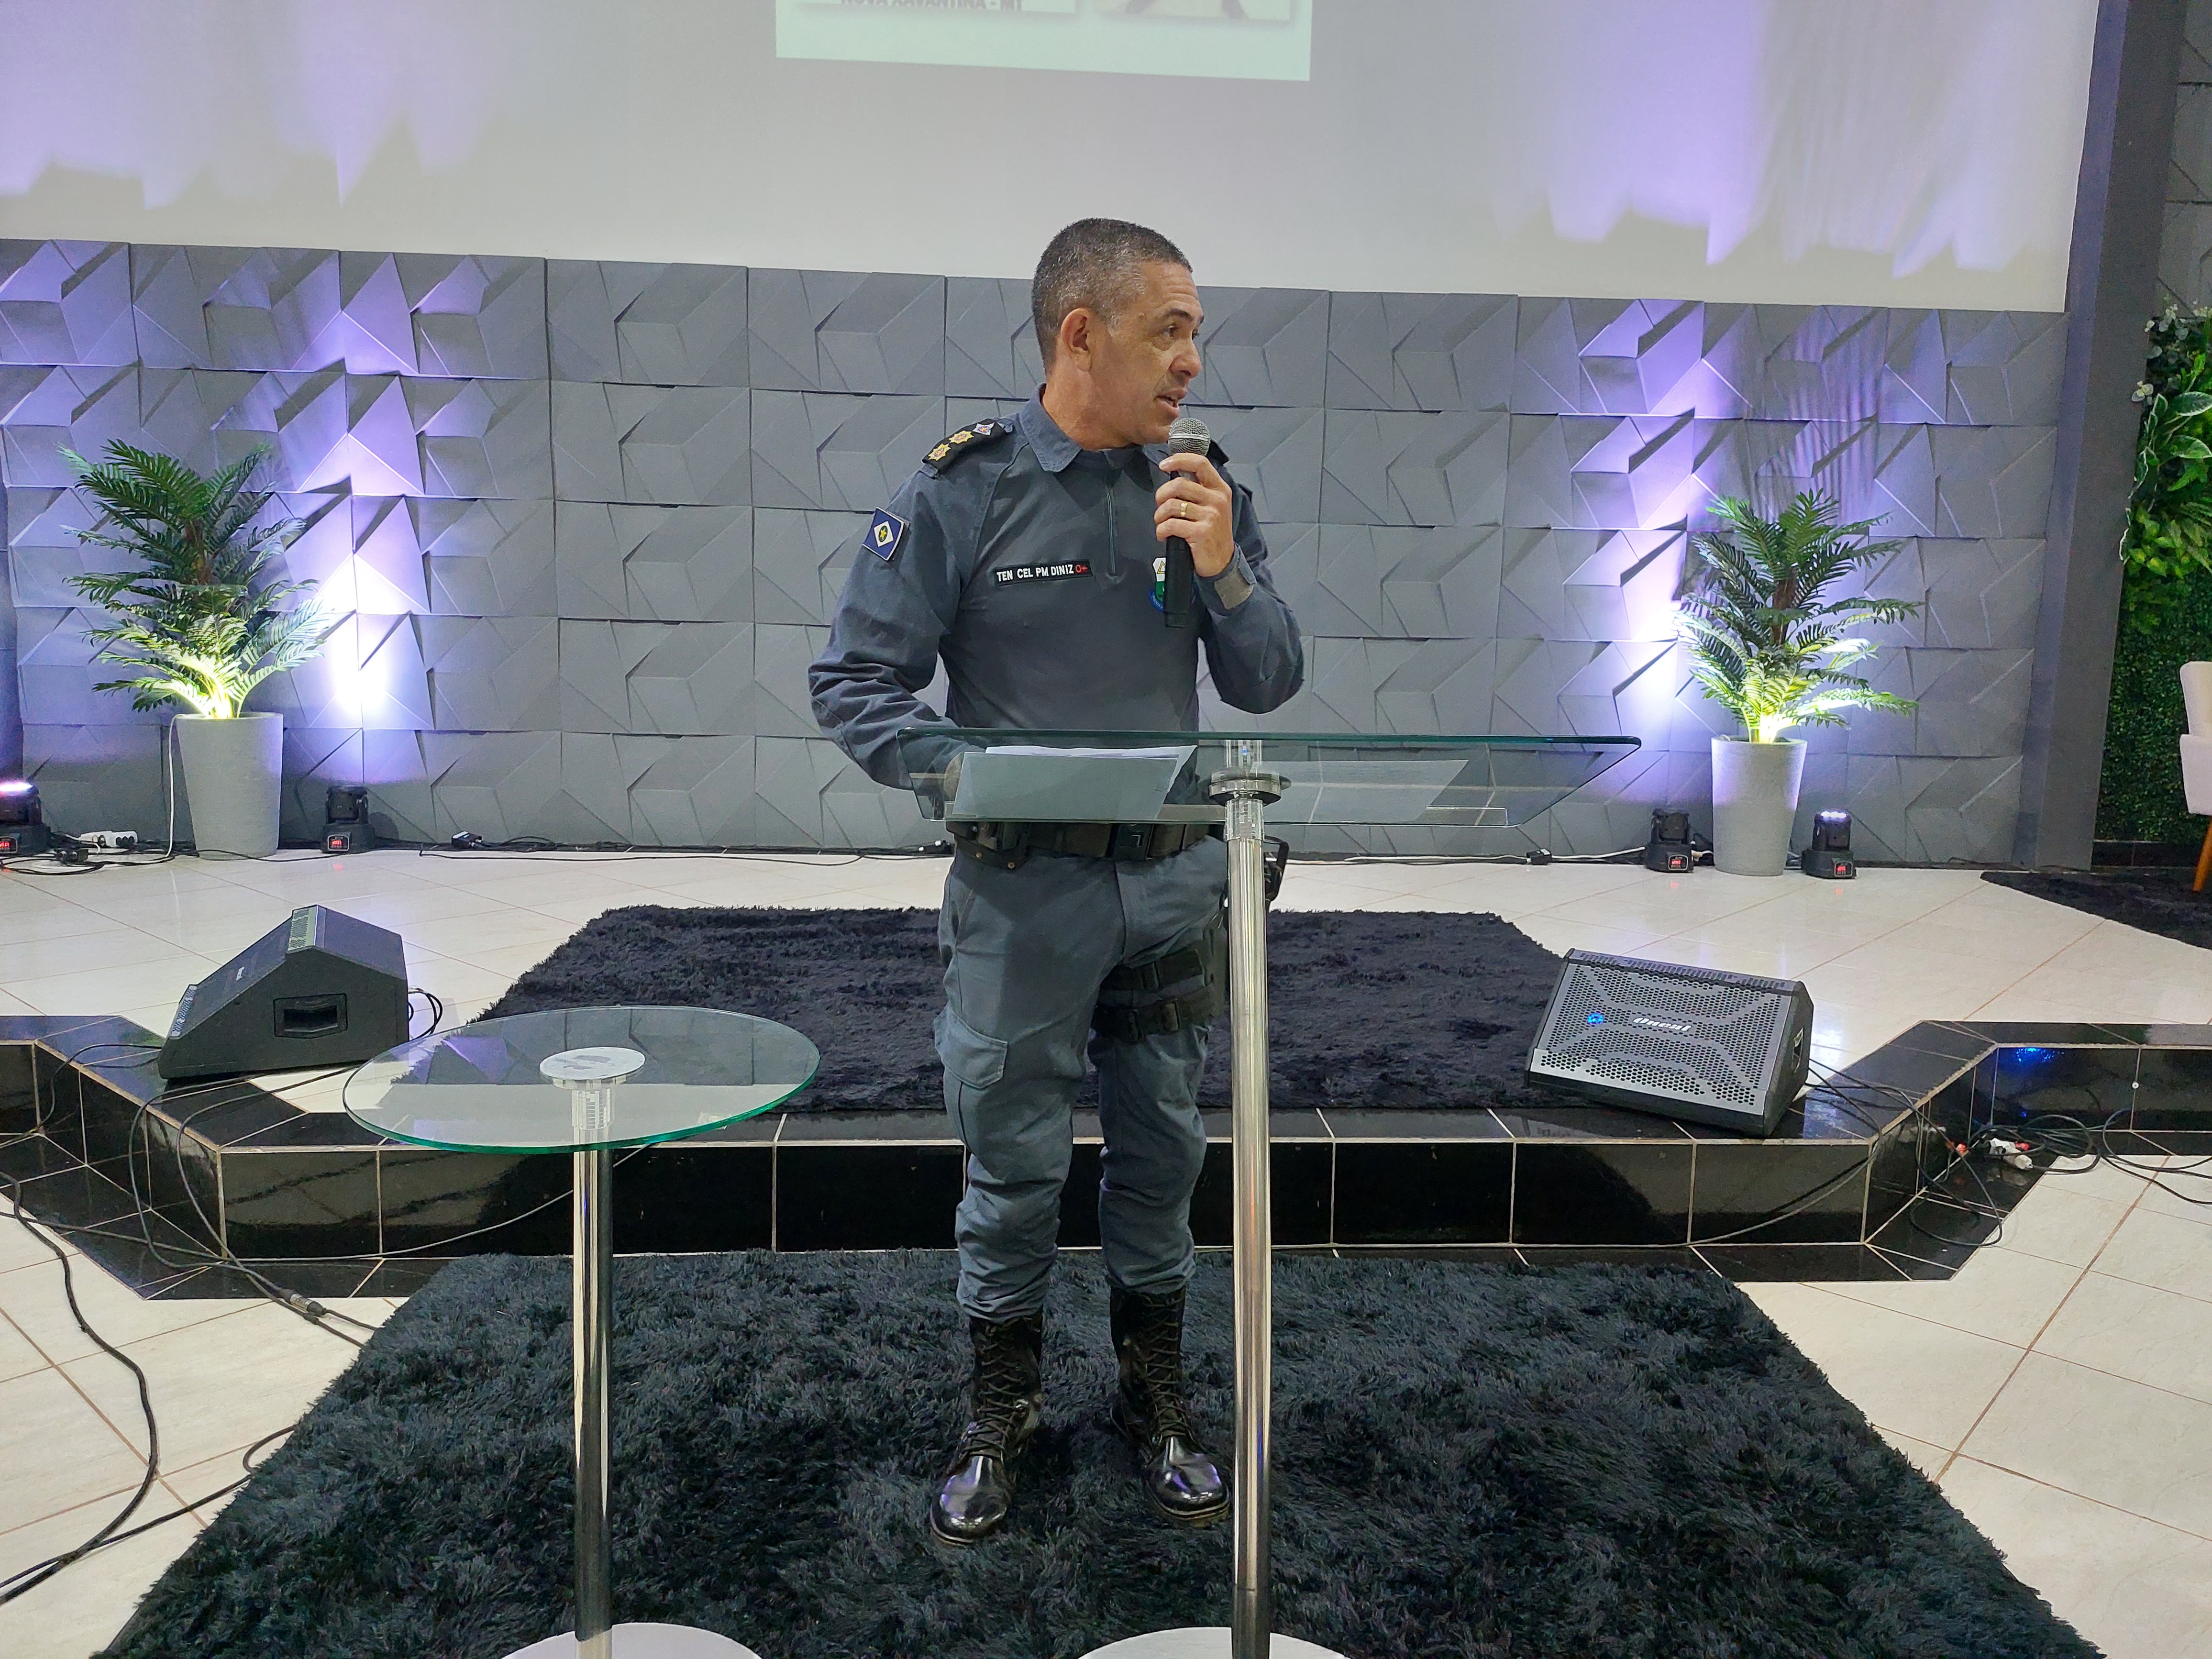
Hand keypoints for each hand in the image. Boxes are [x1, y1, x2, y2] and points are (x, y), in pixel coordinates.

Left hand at [1155, 452, 1234, 577]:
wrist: (1222, 562)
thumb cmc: (1212, 533)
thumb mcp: (1213, 506)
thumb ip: (1199, 490)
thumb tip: (1174, 475)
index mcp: (1219, 489)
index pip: (1200, 464)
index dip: (1179, 460)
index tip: (1164, 464)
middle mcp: (1217, 500)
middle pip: (1178, 484)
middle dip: (1161, 495)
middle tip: (1160, 506)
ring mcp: (1210, 516)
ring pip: (1171, 505)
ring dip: (1159, 516)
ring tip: (1161, 523)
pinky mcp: (1201, 533)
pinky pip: (1170, 524)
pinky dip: (1161, 530)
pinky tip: (1163, 535)